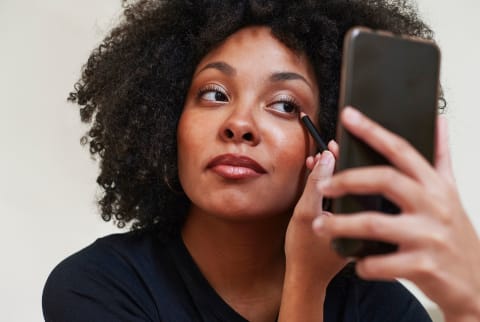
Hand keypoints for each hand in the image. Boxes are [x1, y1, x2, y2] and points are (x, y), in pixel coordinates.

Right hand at [279, 150, 346, 321]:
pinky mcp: (351, 224)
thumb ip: (315, 185)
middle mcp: (366, 220)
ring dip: (336, 173)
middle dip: (340, 162)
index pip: (358, 178)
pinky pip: (345, 198)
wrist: (305, 279)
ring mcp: (359, 223)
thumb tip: (326, 159)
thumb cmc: (304, 251)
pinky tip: (322, 178)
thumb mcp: (305, 213)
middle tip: (329, 148)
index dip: (343, 158)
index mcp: (362, 217)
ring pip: (352, 189)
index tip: (332, 146)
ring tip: (322, 160)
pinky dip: (333, 186)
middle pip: (359, 181)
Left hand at [313, 107, 479, 320]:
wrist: (477, 283)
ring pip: (374, 223)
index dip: (372, 131)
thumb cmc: (456, 235)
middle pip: (384, 180)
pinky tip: (355, 261)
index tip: (348, 116)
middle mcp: (433, 206)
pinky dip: (363, 263)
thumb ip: (441, 157)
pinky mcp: (422, 267)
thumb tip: (439, 120)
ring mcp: (428, 237)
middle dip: (347, 180)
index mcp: (435, 186)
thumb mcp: (451, 192)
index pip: (401, 150)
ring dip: (341, 224)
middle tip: (323, 185)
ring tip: (319, 225)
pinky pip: (380, 263)